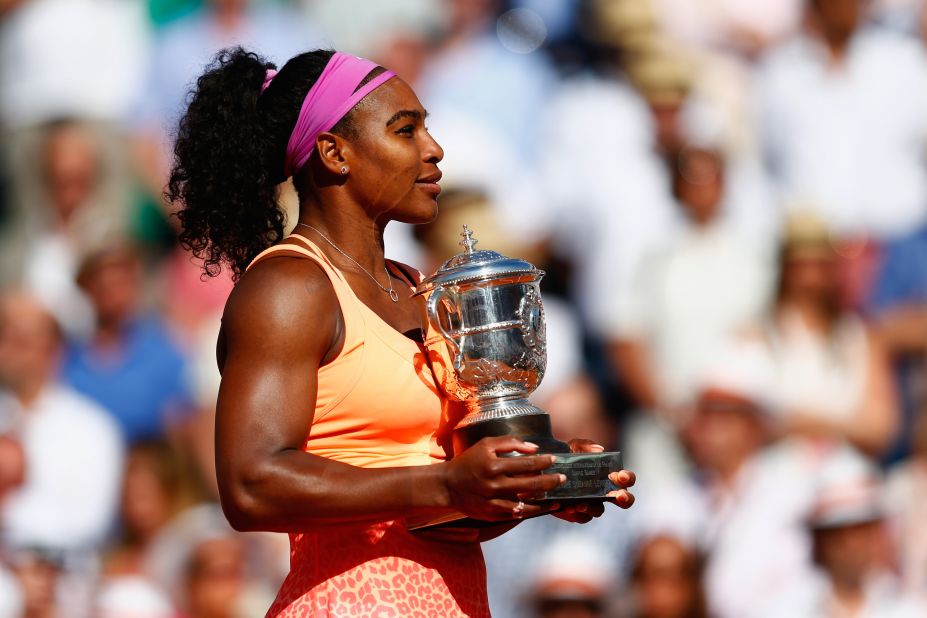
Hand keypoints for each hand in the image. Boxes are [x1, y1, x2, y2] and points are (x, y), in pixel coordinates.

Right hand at [441, 436, 564, 521]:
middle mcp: (494, 484)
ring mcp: (493, 501)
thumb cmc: (469, 461)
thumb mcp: (485, 444)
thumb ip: (510, 442)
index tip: (554, 460)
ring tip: (557, 500)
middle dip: (550, 482)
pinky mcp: (491, 513)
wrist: (448, 484)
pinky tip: (540, 509)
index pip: (526, 464)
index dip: (543, 462)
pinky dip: (529, 512)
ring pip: (525, 504)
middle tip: (563, 479)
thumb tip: (534, 448)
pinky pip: (515, 515)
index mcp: (494, 465)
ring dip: (544, 502)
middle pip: (530, 485)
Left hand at [551, 439, 635, 522]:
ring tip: (580, 503)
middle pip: (623, 500)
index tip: (619, 475)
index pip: (625, 479)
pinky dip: (576, 514)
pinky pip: (581, 517)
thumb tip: (600, 450)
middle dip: (625, 498)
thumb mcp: (573, 447)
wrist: (542, 469)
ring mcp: (591, 503)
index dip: (627, 478)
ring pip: (599, 510)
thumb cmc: (565, 456)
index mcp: (607, 475)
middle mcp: (603, 491)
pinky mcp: (576, 512)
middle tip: (618, 496)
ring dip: (592, 507)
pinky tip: (568, 507)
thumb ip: (585, 445)